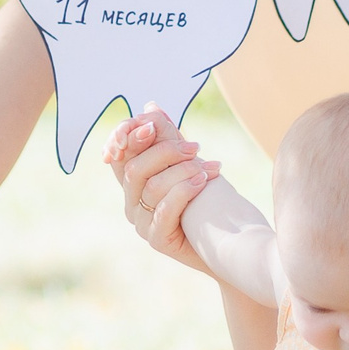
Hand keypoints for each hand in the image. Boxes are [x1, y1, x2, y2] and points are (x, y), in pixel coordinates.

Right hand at [106, 105, 220, 272]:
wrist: (230, 242)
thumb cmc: (208, 200)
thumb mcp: (187, 162)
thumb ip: (167, 137)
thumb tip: (150, 106)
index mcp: (134, 183)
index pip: (118, 155)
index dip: (126, 138)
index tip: (150, 126)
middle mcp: (132, 203)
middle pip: (134, 169)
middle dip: (165, 152)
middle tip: (196, 147)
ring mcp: (142, 224)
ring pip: (151, 187)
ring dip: (182, 171)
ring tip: (208, 168)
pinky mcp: (157, 240)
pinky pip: (163, 211)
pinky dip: (183, 192)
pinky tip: (203, 182)